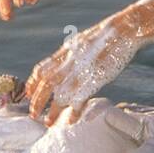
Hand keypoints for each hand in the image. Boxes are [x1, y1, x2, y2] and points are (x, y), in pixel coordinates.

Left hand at [24, 11, 142, 125]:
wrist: (124, 30)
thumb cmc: (107, 35)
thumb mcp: (82, 40)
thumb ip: (71, 52)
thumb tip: (63, 57)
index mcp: (65, 52)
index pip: (42, 70)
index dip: (33, 83)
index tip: (29, 94)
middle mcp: (69, 62)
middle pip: (46, 85)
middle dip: (37, 101)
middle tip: (33, 114)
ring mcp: (81, 71)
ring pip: (59, 95)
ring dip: (52, 111)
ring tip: (48, 122)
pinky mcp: (94, 79)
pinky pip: (79, 100)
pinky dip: (74, 112)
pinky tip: (71, 120)